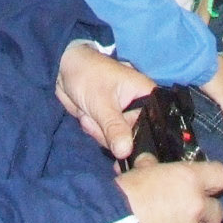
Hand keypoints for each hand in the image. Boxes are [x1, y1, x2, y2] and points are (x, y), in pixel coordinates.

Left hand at [55, 42, 151, 160]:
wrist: (64, 70)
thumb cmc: (88, 75)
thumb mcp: (102, 102)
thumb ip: (115, 128)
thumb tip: (125, 152)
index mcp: (148, 95)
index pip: (158, 125)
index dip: (147, 140)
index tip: (128, 147)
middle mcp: (141, 108)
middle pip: (138, 138)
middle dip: (114, 135)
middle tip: (96, 119)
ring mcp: (126, 117)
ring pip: (121, 142)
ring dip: (100, 132)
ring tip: (89, 114)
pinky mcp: (112, 124)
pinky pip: (109, 139)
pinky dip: (96, 132)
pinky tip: (87, 117)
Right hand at [115, 159, 222, 222]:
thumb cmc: (122, 197)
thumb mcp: (135, 172)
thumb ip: (150, 167)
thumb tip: (150, 164)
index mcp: (188, 180)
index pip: (222, 175)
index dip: (214, 178)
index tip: (203, 181)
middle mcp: (196, 207)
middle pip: (217, 211)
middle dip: (204, 211)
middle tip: (184, 209)